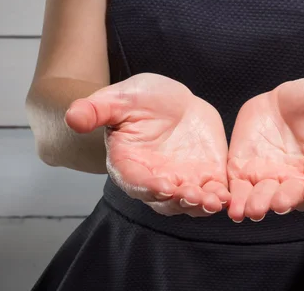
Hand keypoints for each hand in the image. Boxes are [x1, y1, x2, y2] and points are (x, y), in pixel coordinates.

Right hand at [65, 73, 229, 216]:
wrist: (172, 100)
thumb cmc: (139, 100)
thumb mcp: (118, 98)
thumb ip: (95, 109)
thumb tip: (72, 117)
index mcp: (128, 165)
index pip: (135, 182)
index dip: (148, 186)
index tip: (163, 185)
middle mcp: (154, 180)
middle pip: (165, 200)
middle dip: (180, 200)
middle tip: (195, 195)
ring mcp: (181, 181)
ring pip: (190, 202)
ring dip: (203, 204)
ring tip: (216, 199)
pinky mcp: (205, 177)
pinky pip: (213, 192)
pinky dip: (222, 196)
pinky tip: (231, 195)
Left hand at [226, 77, 303, 221]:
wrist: (288, 103)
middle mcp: (302, 179)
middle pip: (296, 196)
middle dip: (287, 200)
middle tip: (279, 204)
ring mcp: (274, 178)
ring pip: (266, 197)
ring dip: (259, 205)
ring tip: (251, 211)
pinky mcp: (247, 173)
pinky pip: (241, 190)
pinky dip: (236, 199)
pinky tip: (229, 207)